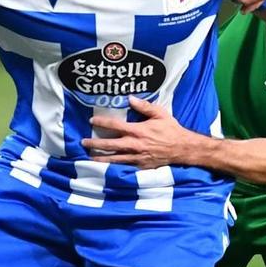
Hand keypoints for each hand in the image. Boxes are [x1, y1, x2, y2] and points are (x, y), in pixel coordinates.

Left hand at [82, 97, 196, 169]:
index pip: (115, 125)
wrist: (182, 149)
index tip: (92, 120)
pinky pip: (125, 166)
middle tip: (83, 142)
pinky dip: (114, 167)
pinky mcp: (141, 166)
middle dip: (95, 143)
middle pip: (110, 144)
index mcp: (138, 131)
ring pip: (115, 158)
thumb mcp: (160, 114)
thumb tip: (130, 98)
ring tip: (89, 158)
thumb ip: (145, 106)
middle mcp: (135, 145)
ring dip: (101, 158)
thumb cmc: (171, 130)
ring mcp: (137, 157)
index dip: (102, 122)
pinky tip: (106, 168)